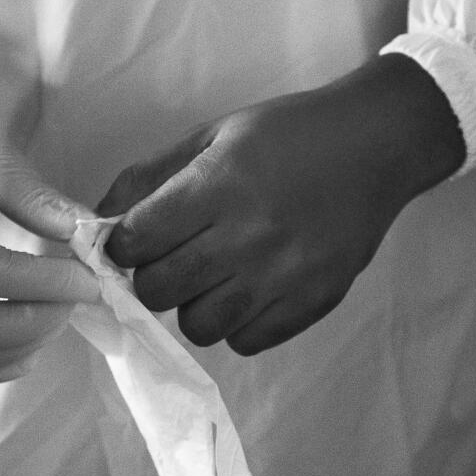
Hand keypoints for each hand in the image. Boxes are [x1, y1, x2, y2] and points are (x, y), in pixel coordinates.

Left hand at [98, 54, 464, 354]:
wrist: (377, 145)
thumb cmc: (289, 134)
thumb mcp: (214, 135)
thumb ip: (150, 176)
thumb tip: (98, 221)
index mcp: (218, 185)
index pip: (135, 241)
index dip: (122, 244)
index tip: (134, 240)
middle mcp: (248, 235)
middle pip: (159, 291)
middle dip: (151, 278)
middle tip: (172, 259)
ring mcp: (284, 276)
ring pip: (200, 326)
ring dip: (194, 305)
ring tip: (214, 276)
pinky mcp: (313, 302)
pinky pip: (246, 341)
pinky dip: (238, 324)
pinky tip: (249, 289)